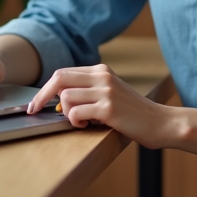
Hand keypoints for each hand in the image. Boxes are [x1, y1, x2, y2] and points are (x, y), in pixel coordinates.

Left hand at [26, 64, 172, 147]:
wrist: (161, 122)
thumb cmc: (133, 113)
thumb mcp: (110, 93)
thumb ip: (88, 91)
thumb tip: (58, 100)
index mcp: (101, 70)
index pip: (63, 73)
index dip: (45, 89)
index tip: (35, 103)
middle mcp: (102, 76)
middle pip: (59, 79)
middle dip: (41, 96)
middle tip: (35, 111)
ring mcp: (106, 91)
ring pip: (65, 98)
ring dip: (66, 114)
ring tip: (80, 121)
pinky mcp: (108, 108)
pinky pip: (76, 113)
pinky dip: (75, 122)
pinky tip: (86, 125)